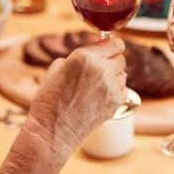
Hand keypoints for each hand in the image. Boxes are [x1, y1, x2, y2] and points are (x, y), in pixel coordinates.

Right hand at [26, 37, 126, 157]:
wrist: (52, 129)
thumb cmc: (50, 99)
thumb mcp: (58, 67)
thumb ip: (80, 55)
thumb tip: (96, 51)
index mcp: (84, 57)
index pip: (114, 43)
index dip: (111, 46)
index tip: (109, 50)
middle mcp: (101, 69)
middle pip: (120, 58)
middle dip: (111, 62)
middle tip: (98, 72)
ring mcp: (111, 86)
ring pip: (123, 74)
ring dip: (113, 77)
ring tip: (95, 87)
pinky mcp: (117, 102)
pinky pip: (123, 90)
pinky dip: (115, 92)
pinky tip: (99, 98)